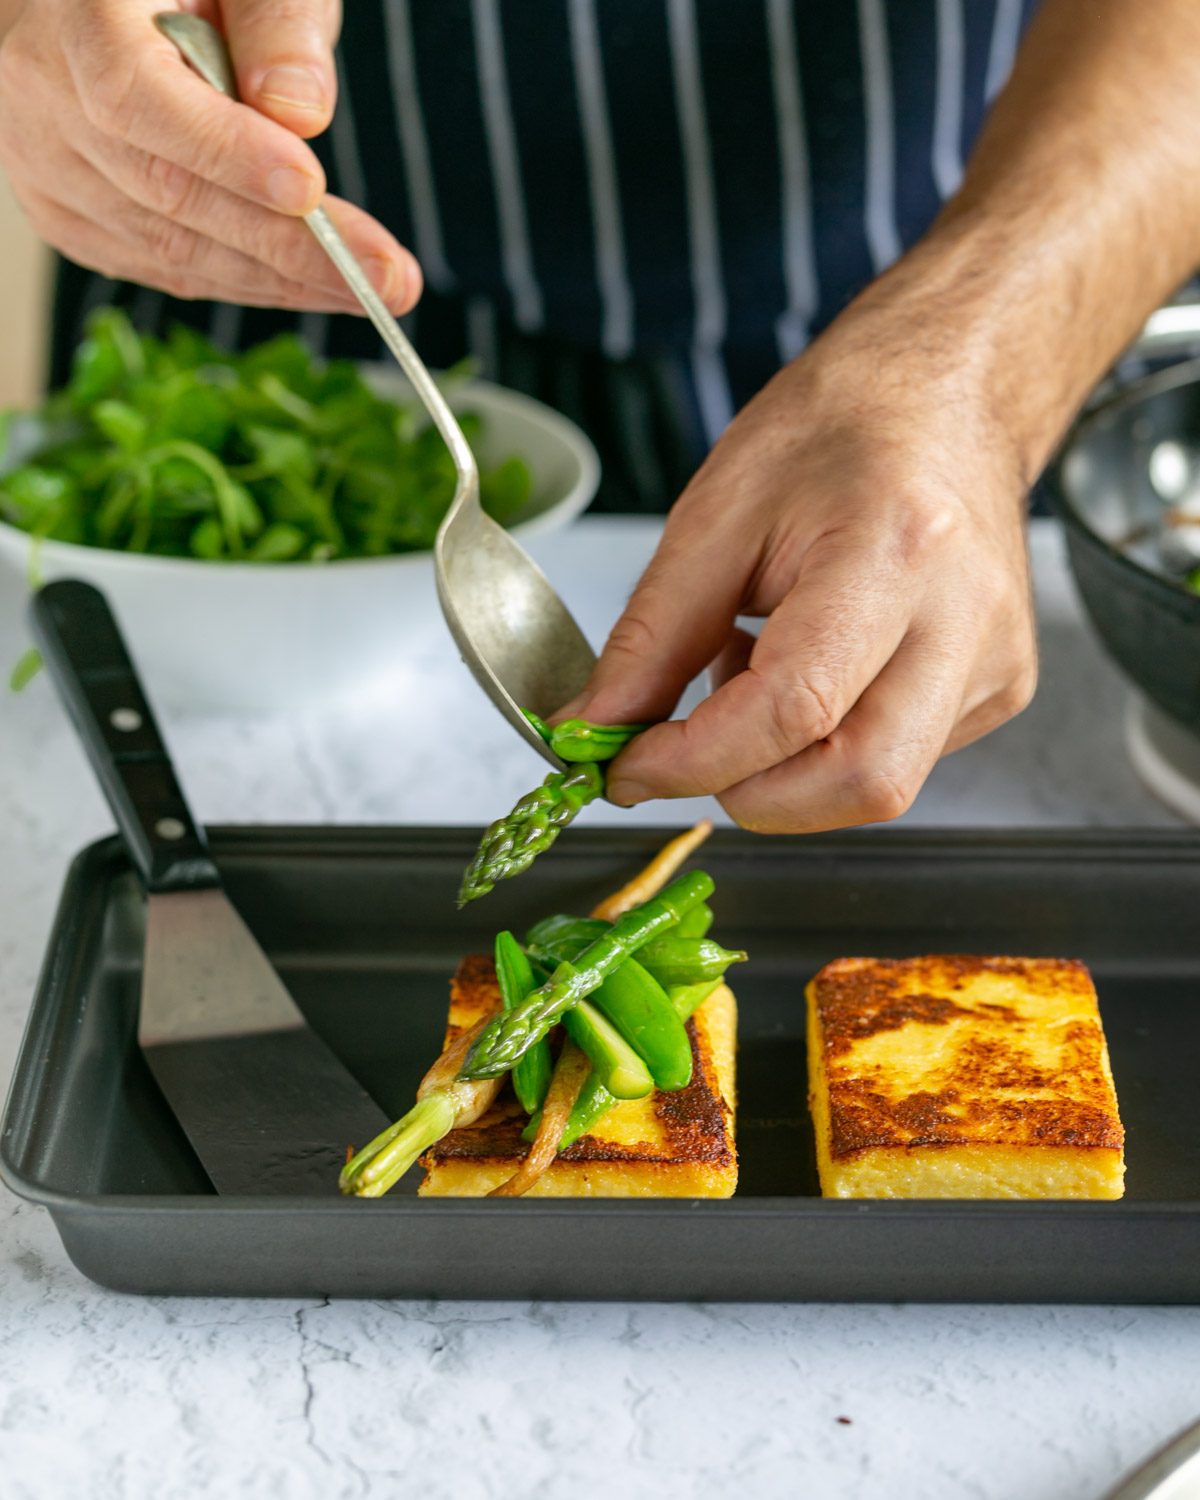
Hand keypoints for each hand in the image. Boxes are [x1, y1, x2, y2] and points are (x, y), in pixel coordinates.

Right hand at [0, 0, 420, 312]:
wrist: (98, 6)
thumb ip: (274, 20)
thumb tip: (300, 112)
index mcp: (74, 20)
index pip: (138, 99)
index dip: (227, 154)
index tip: (309, 190)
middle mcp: (43, 103)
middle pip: (171, 195)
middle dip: (291, 247)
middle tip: (388, 277)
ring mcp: (49, 170)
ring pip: (172, 248)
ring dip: (281, 281)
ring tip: (373, 290)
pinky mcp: (70, 216)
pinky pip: (163, 266)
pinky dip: (243, 281)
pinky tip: (310, 288)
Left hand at [562, 292, 1037, 832]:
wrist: (950, 396)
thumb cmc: (839, 431)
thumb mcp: (716, 514)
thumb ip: (652, 637)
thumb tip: (597, 728)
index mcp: (897, 550)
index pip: (795, 709)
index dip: (696, 759)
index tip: (624, 764)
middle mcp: (966, 619)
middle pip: (863, 783)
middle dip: (749, 792)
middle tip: (681, 746)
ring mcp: (995, 662)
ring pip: (880, 788)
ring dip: (784, 767)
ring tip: (754, 668)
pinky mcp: (1000, 690)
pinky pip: (900, 762)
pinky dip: (823, 746)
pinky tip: (808, 669)